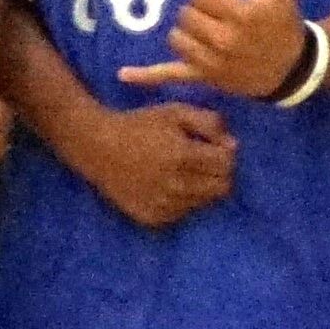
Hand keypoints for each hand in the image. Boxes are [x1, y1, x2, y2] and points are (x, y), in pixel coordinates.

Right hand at [57, 95, 237, 229]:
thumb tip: (233, 145)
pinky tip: (164, 186)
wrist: (96, 146)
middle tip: (198, 162)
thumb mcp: (175, 111)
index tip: (209, 147)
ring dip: (199, 187)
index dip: (223, 153)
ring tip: (180, 173)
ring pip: (203, 202)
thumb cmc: (138, 124)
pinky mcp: (152, 217)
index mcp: (184, 156)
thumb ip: (209, 123)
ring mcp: (163, 204)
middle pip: (221, 188)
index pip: (227, 164)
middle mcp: (176, 185)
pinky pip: (182, 213)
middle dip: (216, 173)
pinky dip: (180, 200)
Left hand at [119, 0, 312, 99]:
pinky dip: (146, 75)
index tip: (222, 0)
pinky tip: (123, 73)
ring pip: (175, 37)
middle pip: (185, 15)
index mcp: (242, 15)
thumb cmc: (283, 24)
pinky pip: (169, 75)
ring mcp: (210, 61)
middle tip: (216, 17)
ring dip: (185, 32)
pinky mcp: (202, 77)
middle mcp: (224, 39)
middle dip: (197, 12)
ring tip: (204, 32)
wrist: (291, 69)